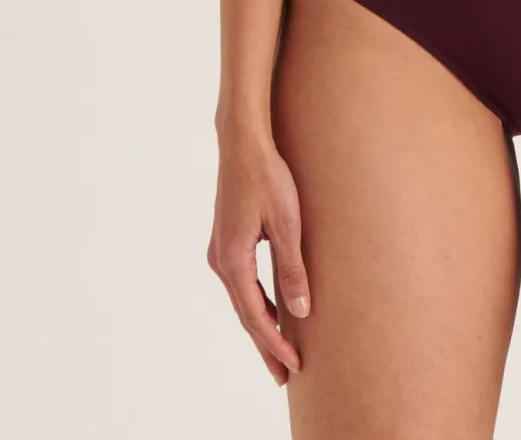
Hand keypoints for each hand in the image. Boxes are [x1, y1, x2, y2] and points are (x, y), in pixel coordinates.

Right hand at [207, 129, 310, 384]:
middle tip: (284, 375)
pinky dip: (257, 303)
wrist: (242, 144)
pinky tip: (272, 311)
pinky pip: (242, 283)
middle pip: (245, 314)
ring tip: (280, 351)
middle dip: (265, 344)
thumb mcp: (287, 222)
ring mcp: (221, 251)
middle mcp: (221, 261)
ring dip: (261, 325)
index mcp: (232, 260)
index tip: (292, 366)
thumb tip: (299, 312)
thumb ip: (292, 267)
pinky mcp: (227, 242)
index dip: (274, 343)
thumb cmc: (267, 177)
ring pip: (242, 300)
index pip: (255, 315)